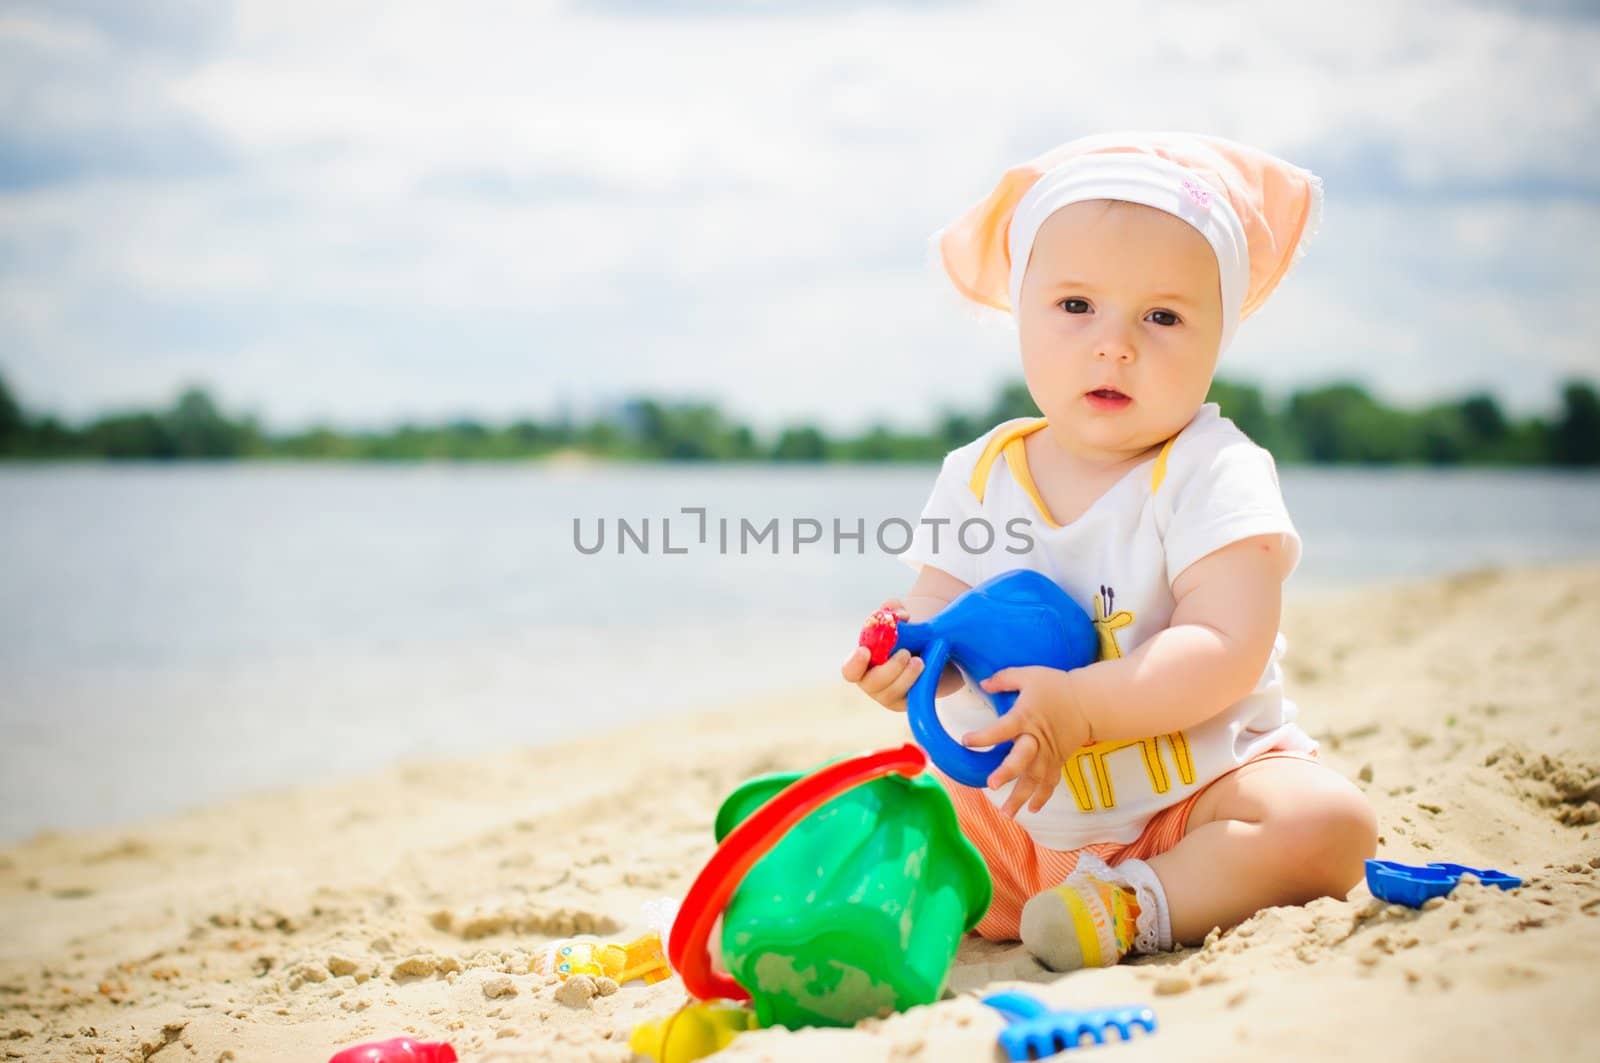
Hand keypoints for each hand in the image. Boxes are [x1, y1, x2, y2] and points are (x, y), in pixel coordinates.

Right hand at [841, 599, 923, 712]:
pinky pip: (910, 700)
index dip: (854, 664)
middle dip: (890, 669)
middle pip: (872, 684)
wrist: (931, 651)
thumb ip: (893, 608)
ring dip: (907, 677)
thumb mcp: (899, 617)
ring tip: (920, 661)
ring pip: (892, 694)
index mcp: (862, 663)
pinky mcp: (907, 704)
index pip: (850, 670)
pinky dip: (918, 685)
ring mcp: (889, 696)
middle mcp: (872, 682)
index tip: (865, 651)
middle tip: (906, 654)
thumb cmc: (906, 634)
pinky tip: (927, 671)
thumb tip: (900, 615)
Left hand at [964, 666, 1092, 817]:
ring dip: (1020, 796)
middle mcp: (1036, 739)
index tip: (966, 741)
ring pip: (1034, 779)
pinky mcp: (1058, 761)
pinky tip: (1031, 809)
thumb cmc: (1057, 686)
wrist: (1090, 702)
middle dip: (1007, 772)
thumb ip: (1004, 678)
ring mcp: (1049, 754)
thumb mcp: (1029, 675)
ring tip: (1007, 813)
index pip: (1002, 729)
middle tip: (991, 785)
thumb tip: (983, 683)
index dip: (984, 736)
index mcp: (1025, 717)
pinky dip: (1042, 797)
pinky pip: (1050, 782)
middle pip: (1022, 759)